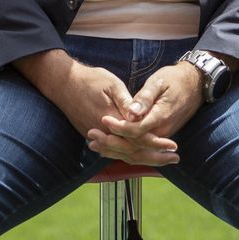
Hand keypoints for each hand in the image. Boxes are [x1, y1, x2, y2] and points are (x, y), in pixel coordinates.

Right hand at [14, 50, 180, 165]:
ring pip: (122, 154)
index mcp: (111, 120)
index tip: (173, 146)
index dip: (156, 143)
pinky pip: (112, 151)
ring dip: (143, 158)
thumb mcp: (112, 84)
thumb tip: (139, 115)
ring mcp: (96, 135)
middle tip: (174, 158)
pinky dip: (127, 155)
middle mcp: (104, 132)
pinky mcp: (91, 135)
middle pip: (132, 151)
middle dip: (155, 156)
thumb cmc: (90, 79)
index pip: (137, 138)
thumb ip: (127, 102)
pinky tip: (138, 156)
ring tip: (162, 160)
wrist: (63, 83)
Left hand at [88, 62, 203, 165]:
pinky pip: (140, 148)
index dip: (118, 127)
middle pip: (134, 146)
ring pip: (136, 150)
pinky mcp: (159, 136)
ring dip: (114, 149)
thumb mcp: (159, 82)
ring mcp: (161, 136)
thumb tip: (131, 113)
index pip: (135, 130)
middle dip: (111, 143)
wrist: (194, 84)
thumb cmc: (174, 80)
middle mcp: (162, 131)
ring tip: (94, 145)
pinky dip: (123, 149)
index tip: (102, 119)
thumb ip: (145, 99)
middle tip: (91, 137)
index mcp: (160, 118)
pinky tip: (107, 147)